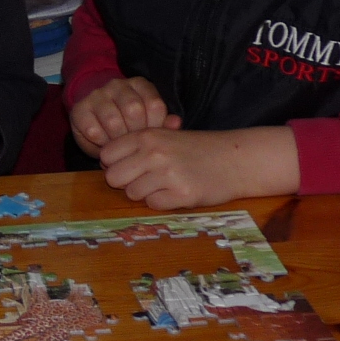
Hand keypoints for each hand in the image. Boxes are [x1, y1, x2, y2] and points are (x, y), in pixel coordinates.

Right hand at [69, 76, 178, 154]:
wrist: (95, 118)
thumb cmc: (128, 124)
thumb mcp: (148, 123)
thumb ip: (163, 124)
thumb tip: (175, 122)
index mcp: (140, 85)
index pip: (154, 105)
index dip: (154, 127)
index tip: (149, 138)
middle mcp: (118, 84)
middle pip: (133, 110)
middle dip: (135, 134)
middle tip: (134, 145)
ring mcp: (97, 94)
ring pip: (112, 121)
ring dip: (116, 140)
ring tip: (119, 146)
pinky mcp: (79, 108)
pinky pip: (92, 130)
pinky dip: (100, 143)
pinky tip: (104, 143)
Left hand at [96, 125, 299, 209]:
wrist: (235, 159)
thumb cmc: (198, 148)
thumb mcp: (166, 136)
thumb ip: (137, 144)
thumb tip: (104, 160)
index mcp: (147, 135)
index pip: (106, 154)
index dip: (114, 164)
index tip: (128, 167)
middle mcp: (154, 153)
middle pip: (113, 177)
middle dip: (125, 182)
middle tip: (144, 179)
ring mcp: (167, 174)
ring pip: (132, 193)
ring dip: (144, 193)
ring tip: (164, 184)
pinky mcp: (182, 194)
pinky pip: (153, 205)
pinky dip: (161, 202)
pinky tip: (176, 192)